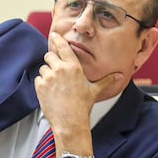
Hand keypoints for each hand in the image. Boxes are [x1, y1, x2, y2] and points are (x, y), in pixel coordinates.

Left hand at [35, 32, 118, 155]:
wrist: (70, 123)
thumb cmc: (82, 106)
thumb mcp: (94, 91)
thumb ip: (106, 80)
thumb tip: (119, 75)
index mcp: (74, 67)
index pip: (63, 46)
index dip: (57, 39)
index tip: (54, 35)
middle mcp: (60, 69)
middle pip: (49, 55)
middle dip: (51, 60)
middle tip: (56, 70)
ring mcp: (49, 77)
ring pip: (43, 68)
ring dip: (47, 73)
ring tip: (55, 85)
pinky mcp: (40, 86)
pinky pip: (38, 79)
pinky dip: (42, 83)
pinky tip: (50, 91)